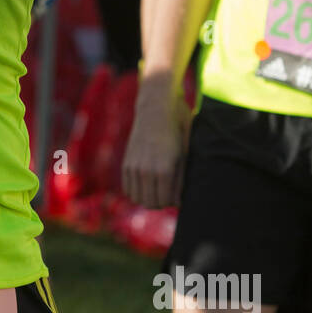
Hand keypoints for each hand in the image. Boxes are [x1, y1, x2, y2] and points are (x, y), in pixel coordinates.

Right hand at [122, 90, 191, 208]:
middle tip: (169, 195)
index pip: (165, 202)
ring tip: (158, 190)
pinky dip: (137, 191)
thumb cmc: (177, 130)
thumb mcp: (184, 154)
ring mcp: (134, 167)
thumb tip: (177, 202)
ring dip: (148, 198)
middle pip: (150, 203)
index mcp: (164, 170)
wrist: (156, 109)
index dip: (173, 202)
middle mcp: (146, 171)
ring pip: (138, 199)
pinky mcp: (126, 163)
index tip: (178, 196)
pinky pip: (128, 189)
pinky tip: (147, 185)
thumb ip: (180, 180)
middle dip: (161, 203)